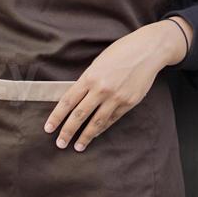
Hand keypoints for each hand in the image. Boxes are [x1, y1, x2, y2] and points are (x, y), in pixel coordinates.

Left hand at [44, 20, 183, 150]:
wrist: (148, 50)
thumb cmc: (122, 51)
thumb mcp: (99, 62)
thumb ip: (88, 80)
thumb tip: (76, 98)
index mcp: (90, 77)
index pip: (68, 101)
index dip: (56, 116)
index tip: (49, 128)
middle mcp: (102, 89)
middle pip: (79, 115)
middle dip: (67, 131)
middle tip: (60, 143)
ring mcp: (116, 97)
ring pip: (96, 122)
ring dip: (85, 136)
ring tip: (77, 146)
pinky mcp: (129, 102)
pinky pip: (112, 119)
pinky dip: (102, 128)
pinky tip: (95, 134)